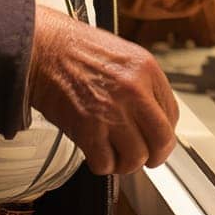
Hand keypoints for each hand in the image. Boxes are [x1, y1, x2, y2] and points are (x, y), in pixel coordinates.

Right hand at [27, 6, 179, 175]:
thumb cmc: (75, 49)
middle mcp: (133, 91)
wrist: (42, 49)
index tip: (156, 138)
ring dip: (126, 163)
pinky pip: (105, 163)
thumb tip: (153, 113)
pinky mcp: (87, 129)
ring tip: (117, 156)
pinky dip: (102, 165)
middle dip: (156, 156)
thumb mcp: (122, 55)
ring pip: (135, 158)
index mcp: (145, 69)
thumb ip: (142, 83)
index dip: (164, 132)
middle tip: (147, 159)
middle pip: (161, 140)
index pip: (172, 114)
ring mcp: (111, 111)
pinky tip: (97, 154)